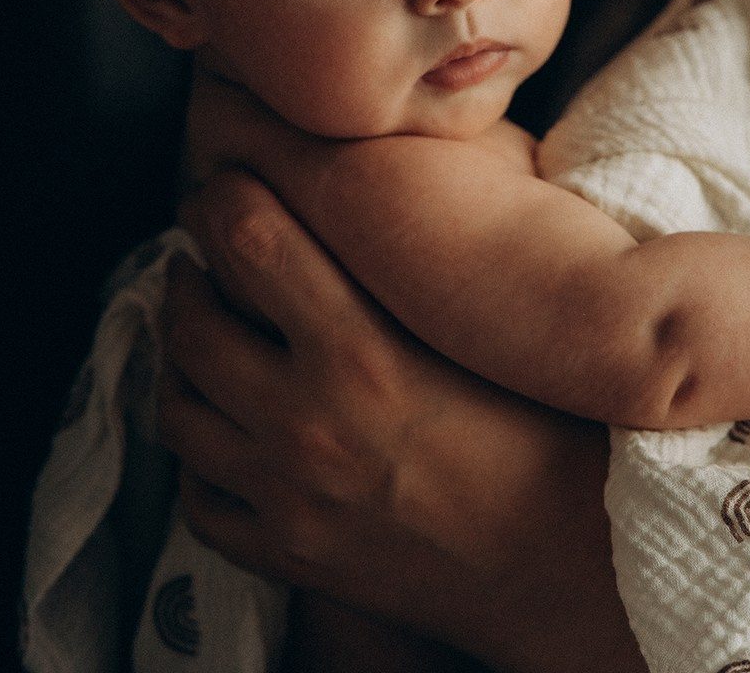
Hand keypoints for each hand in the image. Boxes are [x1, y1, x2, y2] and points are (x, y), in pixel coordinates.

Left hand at [158, 170, 644, 672]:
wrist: (572, 559)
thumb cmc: (550, 429)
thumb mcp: (480, 327)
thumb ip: (411, 264)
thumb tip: (357, 203)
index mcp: (362, 350)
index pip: (250, 241)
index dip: (225, 199)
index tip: (226, 189)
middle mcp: (307, 422)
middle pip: (192, 324)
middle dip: (187, 275)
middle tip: (204, 259)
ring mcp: (288, 496)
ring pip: (178, 409)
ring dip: (180, 359)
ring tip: (203, 335)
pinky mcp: (288, 555)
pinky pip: (198, 498)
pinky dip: (198, 455)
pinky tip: (225, 429)